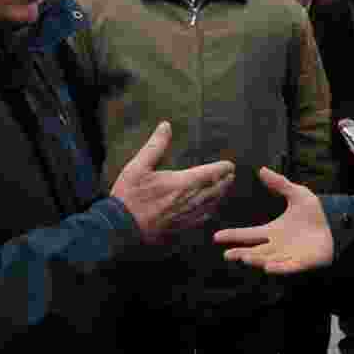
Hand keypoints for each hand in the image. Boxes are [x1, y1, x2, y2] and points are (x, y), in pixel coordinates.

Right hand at [111, 122, 235, 243]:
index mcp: (182, 183)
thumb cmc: (129, 196)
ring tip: (225, 188)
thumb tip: (166, 126)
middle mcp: (189, 200)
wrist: (121, 227)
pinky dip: (210, 210)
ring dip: (220, 195)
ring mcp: (186, 215)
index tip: (230, 164)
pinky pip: (202, 218)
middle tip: (231, 175)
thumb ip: (155, 145)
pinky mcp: (180, 227)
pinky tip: (209, 209)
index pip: (210, 173)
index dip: (222, 168)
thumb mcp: (138, 166)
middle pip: (215, 189)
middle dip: (225, 181)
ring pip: (211, 204)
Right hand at [214, 167, 333, 274]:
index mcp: (272, 231)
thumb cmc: (313, 216)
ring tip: (245, 258)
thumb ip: (280, 184)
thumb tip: (262, 169)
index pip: (249, 234)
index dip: (233, 236)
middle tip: (227, 255)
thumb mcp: (298, 195)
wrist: (335, 229)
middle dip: (240, 253)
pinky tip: (268, 267)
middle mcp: (276, 246)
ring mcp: (287, 256)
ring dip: (256, 260)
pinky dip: (278, 268)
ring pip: (267, 260)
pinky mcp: (300, 263)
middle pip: (254, 251)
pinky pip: (287, 267)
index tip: (217, 237)